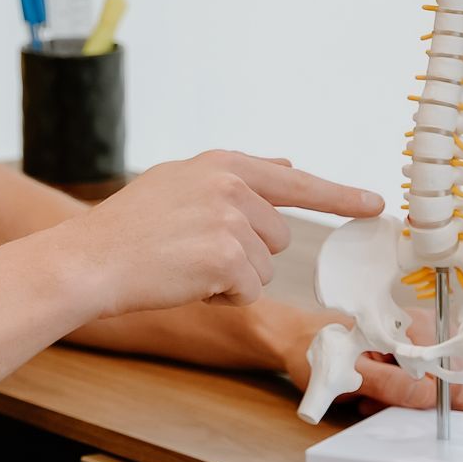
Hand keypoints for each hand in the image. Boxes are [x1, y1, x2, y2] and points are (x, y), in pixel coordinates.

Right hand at [63, 155, 384, 321]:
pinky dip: (221, 297)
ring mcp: (231, 219)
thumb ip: (236, 178)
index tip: (375, 204)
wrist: (88, 260)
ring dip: (232, 278)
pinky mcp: (228, 256)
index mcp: (222, 164)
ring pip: (265, 268)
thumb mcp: (180, 184)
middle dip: (245, 254)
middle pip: (278, 236)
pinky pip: (248, 291)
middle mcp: (232, 184)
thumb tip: (287, 166)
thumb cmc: (126, 231)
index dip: (339, 196)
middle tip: (192, 252)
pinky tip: (184, 282)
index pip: (295, 180)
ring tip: (183, 265)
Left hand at [256, 303, 462, 412]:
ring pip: (426, 386)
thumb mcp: (354, 372)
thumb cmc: (320, 349)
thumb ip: (393, 385)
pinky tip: (369, 399)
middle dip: (418, 401)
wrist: (293, 341)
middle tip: (387, 408)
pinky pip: (410, 386)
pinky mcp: (401, 359)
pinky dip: (392, 398)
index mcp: (414, 326)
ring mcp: (412, 345)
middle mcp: (420, 332)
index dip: (452, 395)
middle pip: (444, 377)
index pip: (454, 364)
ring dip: (401, 402)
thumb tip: (431, 398)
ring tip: (369, 402)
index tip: (440, 417)